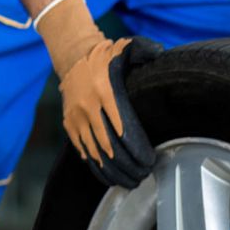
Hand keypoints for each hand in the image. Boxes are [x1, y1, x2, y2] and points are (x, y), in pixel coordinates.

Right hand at [58, 36, 161, 186]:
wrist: (72, 57)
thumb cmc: (105, 57)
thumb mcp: (124, 47)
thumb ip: (144, 49)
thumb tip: (161, 54)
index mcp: (104, 91)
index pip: (122, 127)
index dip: (135, 148)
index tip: (148, 160)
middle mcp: (88, 106)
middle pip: (109, 144)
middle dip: (126, 164)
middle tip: (143, 175)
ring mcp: (75, 117)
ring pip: (94, 151)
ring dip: (112, 170)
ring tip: (129, 181)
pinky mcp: (68, 124)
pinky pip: (81, 150)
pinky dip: (95, 165)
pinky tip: (108, 176)